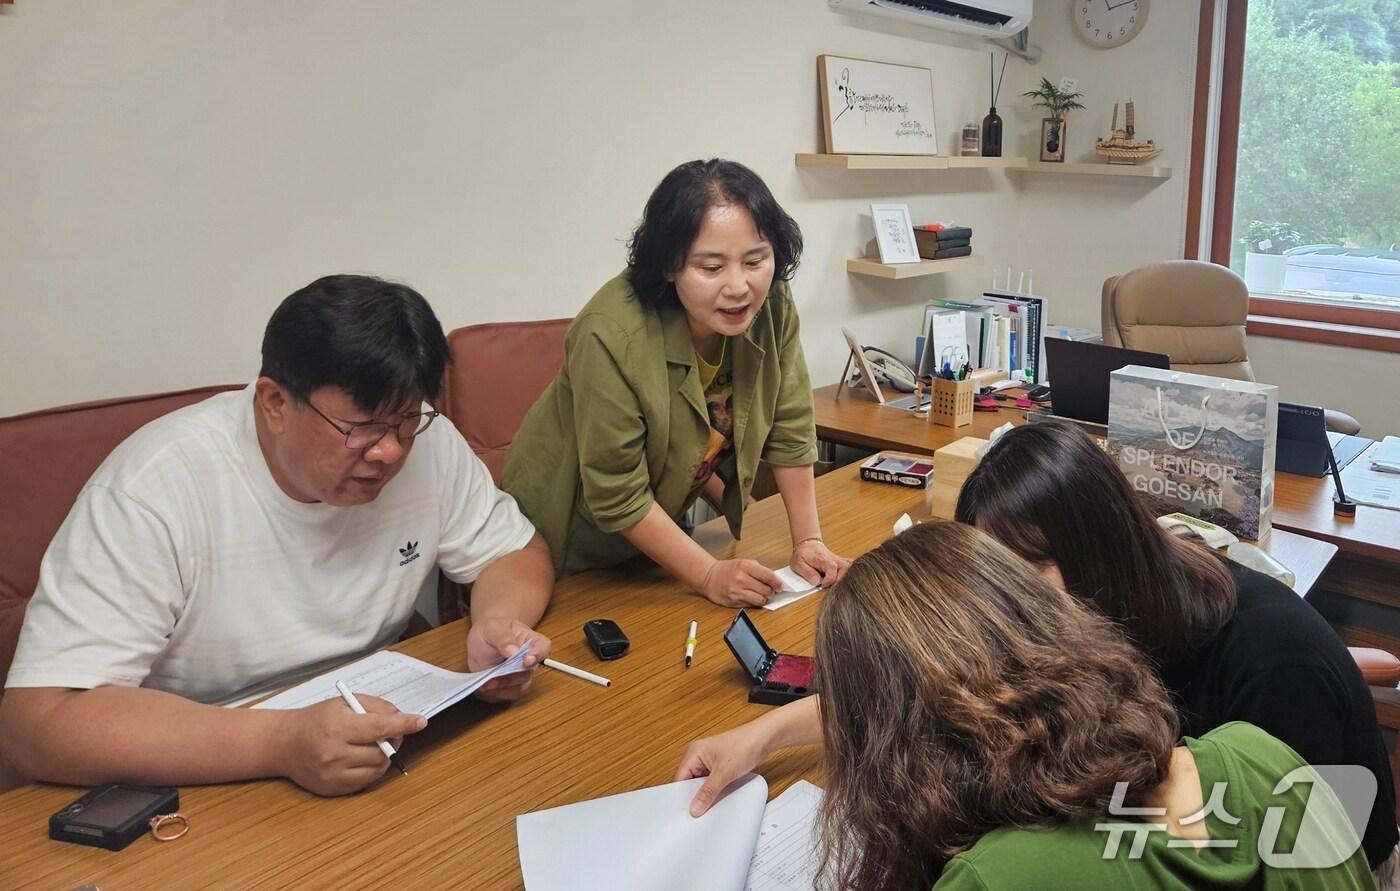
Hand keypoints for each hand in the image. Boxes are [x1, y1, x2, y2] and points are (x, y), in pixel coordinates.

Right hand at [279, 695, 425, 795]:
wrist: (283, 743)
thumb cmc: (316, 719)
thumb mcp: (343, 703)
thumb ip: (374, 707)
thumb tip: (400, 718)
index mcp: (338, 728)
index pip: (379, 727)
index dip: (403, 725)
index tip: (420, 722)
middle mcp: (335, 754)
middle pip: (381, 751)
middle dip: (393, 741)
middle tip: (391, 732)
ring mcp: (333, 775)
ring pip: (376, 769)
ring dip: (384, 756)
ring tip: (375, 745)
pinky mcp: (332, 789)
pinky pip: (365, 782)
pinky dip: (371, 770)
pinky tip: (363, 758)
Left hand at [467, 617, 551, 702]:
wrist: (483, 640)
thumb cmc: (492, 631)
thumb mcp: (493, 628)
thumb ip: (504, 638)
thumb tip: (513, 650)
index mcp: (532, 641)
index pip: (543, 648)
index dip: (538, 655)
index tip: (527, 660)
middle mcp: (530, 661)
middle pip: (529, 672)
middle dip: (512, 676)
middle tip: (495, 675)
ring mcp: (521, 675)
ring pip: (520, 688)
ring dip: (503, 687)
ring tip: (487, 682)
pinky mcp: (510, 687)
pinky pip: (507, 695)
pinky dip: (495, 694)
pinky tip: (484, 686)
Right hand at [675, 719, 776, 816]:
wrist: (765, 739)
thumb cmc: (745, 744)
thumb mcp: (724, 773)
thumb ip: (708, 792)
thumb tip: (695, 807)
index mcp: (694, 752)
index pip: (680, 777)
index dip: (682, 794)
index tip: (686, 810)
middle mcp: (699, 755)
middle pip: (690, 781)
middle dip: (695, 795)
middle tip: (698, 811)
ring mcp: (710, 760)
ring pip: (702, 782)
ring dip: (706, 792)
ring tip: (709, 804)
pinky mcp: (720, 765)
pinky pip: (712, 781)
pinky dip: (715, 789)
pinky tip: (718, 797)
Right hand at [701, 559, 781, 607]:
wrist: (709, 577)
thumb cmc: (727, 569)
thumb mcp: (744, 562)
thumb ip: (759, 570)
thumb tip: (774, 580)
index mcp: (745, 566)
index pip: (768, 576)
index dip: (777, 582)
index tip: (781, 585)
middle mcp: (741, 579)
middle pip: (766, 590)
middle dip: (772, 591)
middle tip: (771, 590)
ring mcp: (737, 592)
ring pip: (760, 600)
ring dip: (764, 598)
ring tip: (762, 595)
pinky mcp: (734, 602)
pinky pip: (751, 605)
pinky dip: (755, 602)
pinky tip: (752, 597)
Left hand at [789, 539, 850, 587]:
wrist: (808, 545)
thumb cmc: (803, 554)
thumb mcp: (798, 564)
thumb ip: (807, 573)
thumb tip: (816, 582)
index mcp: (824, 560)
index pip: (832, 571)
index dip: (828, 581)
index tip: (821, 584)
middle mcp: (835, 560)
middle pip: (846, 571)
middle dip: (839, 581)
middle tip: (829, 585)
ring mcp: (840, 561)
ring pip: (851, 570)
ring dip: (845, 579)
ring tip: (836, 584)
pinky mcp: (842, 564)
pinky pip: (852, 568)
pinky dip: (850, 574)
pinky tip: (845, 580)